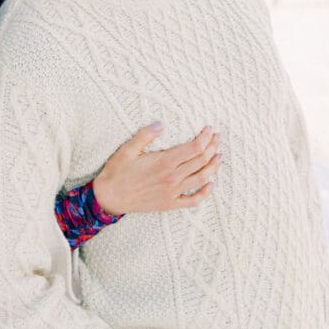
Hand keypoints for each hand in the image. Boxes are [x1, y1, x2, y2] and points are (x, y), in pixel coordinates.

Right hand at [92, 124, 221, 215]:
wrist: (109, 198)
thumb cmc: (116, 172)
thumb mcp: (127, 149)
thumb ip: (145, 135)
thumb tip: (161, 124)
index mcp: (164, 162)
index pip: (194, 148)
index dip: (206, 137)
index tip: (210, 129)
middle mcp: (172, 178)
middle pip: (201, 161)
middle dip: (212, 147)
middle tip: (217, 138)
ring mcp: (172, 192)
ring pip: (201, 178)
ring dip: (213, 166)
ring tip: (219, 156)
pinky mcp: (169, 204)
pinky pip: (193, 201)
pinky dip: (205, 193)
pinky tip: (211, 185)